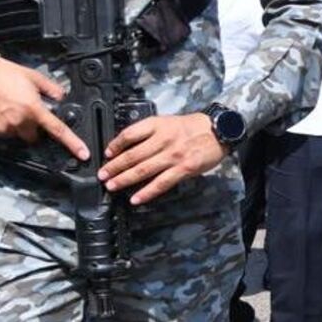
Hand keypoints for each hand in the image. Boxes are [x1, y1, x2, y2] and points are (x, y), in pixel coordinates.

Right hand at [0, 56, 86, 159]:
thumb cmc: (1, 72)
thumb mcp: (32, 76)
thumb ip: (50, 88)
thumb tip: (60, 96)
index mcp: (33, 108)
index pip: (57, 130)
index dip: (72, 143)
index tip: (83, 154)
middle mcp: (19, 122)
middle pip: (33, 136)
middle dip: (33, 127)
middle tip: (26, 111)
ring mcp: (3, 128)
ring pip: (16, 135)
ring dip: (16, 125)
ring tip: (8, 106)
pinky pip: (1, 132)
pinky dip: (2, 124)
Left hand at [99, 113, 224, 204]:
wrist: (219, 131)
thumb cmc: (193, 127)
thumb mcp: (168, 121)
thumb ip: (150, 132)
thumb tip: (129, 146)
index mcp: (158, 125)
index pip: (130, 134)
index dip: (115, 145)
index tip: (107, 154)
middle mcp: (164, 139)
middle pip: (133, 155)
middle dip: (114, 167)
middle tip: (102, 175)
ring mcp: (173, 155)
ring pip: (143, 170)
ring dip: (124, 180)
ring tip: (112, 186)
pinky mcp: (183, 168)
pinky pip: (161, 183)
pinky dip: (146, 193)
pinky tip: (136, 199)